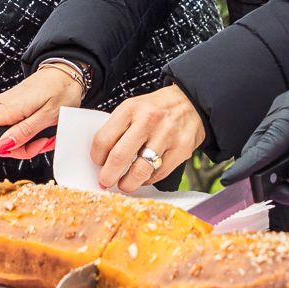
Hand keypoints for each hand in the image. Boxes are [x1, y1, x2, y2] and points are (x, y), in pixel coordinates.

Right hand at [0, 66, 76, 159]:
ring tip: (49, 135)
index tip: (14, 149)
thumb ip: (24, 132)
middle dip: (22, 148)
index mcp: (8, 108)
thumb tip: (3, 144)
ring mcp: (8, 107)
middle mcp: (3, 106)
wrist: (67, 71)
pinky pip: (17, 128)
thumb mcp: (47, 116)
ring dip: (31, 142)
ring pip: (10, 137)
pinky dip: (32, 134)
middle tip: (43, 142)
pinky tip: (45, 130)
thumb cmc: (61, 90)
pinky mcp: (15, 108)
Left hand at [92, 85, 206, 191]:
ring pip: (140, 171)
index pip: (104, 139)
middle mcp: (148, 120)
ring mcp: (167, 135)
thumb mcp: (133, 108)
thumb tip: (102, 158)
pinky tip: (144, 176)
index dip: (97, 157)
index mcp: (131, 108)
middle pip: (119, 157)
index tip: (98, 163)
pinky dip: (148, 179)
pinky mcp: (181, 149)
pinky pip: (158, 174)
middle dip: (108, 175)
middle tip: (106, 181)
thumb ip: (117, 129)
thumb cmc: (157, 109)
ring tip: (124, 184)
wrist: (191, 102)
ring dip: (128, 183)